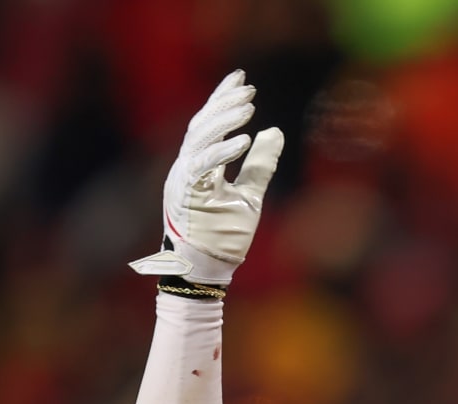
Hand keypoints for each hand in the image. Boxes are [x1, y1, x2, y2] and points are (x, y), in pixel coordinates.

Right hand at [130, 70, 284, 285]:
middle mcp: (185, 168)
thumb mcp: (251, 196)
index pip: (208, 124)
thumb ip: (260, 164)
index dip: (222, 98)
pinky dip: (221, 153)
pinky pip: (202, 167)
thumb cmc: (224, 238)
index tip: (240, 78)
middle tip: (248, 88)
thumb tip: (275, 132)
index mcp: (197, 166)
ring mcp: (182, 181)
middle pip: (201, 125)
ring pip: (199, 139)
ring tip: (248, 107)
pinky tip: (243, 139)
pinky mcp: (185, 196)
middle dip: (224, 104)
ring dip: (224, 121)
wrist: (206, 272)